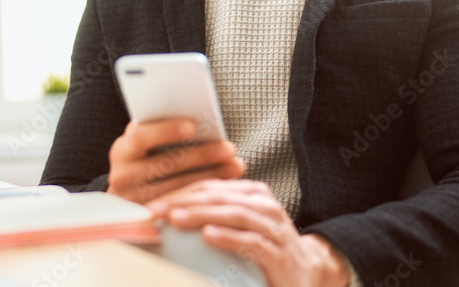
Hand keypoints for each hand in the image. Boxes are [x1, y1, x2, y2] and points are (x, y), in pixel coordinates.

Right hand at [106, 118, 245, 202]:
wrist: (128, 197)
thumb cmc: (145, 159)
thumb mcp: (146, 143)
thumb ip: (160, 130)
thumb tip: (195, 118)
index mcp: (122, 150)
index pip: (140, 137)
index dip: (165, 131)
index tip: (192, 126)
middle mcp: (122, 177)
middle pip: (164, 165)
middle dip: (200, 155)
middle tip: (228, 148)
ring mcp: (135, 201)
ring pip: (177, 189)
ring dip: (209, 176)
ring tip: (235, 166)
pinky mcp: (151, 219)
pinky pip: (182, 208)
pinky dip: (205, 196)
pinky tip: (225, 187)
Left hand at [147, 180, 350, 286]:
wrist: (308, 272)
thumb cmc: (264, 249)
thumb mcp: (239, 226)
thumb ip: (213, 216)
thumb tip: (166, 215)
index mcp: (251, 194)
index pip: (209, 186)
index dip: (179, 192)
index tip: (150, 203)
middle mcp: (264, 205)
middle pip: (218, 197)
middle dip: (183, 202)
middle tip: (154, 210)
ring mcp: (274, 228)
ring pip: (234, 214)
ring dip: (201, 215)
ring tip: (175, 218)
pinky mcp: (279, 254)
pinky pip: (252, 242)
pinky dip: (229, 237)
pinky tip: (208, 236)